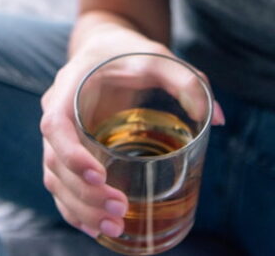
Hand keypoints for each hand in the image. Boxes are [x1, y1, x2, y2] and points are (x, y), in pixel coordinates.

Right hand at [39, 26, 223, 239]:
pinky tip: (97, 228)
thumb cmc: (129, 51)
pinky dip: (75, 209)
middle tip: (119, 210)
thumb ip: (186, 80)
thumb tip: (219, 118)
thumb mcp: (158, 57)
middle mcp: (56, 112)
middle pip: (54, 162)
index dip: (72, 154)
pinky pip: (62, 185)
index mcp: (69, 87)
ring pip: (55, 180)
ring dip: (80, 208)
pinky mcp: (68, 151)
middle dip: (83, 193)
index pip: (55, 125)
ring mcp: (59, 135)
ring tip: (115, 227)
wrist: (104, 46)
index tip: (100, 175)